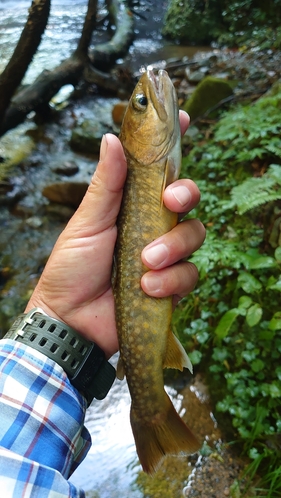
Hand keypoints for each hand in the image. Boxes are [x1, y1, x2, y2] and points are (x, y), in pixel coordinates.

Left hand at [25, 111, 204, 357]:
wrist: (69, 319)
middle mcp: (152, 226)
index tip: (182, 118)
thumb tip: (111, 138)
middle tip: (171, 202)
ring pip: (194, 236)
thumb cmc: (71, 267)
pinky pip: (189, 275)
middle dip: (185, 195)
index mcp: (132, 205)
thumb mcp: (87, 222)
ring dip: (173, 248)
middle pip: (188, 198)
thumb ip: (107, 185)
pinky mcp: (171, 285)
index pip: (158, 170)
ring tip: (144, 262)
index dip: (172, 144)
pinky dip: (171, 281)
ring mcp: (164, 255)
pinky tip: (147, 288)